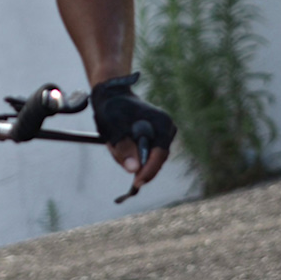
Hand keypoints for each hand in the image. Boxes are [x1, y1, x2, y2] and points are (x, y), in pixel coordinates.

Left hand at [91, 73, 175, 195]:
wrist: (113, 96)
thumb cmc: (113, 109)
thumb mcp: (113, 128)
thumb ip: (123, 149)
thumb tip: (134, 170)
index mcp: (162, 123)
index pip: (160, 154)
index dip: (149, 171)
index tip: (136, 183)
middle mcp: (167, 128)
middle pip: (157, 158)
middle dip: (139, 164)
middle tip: (120, 158)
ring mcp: (164, 133)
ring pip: (151, 158)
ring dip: (134, 158)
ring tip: (118, 144)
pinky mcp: (158, 137)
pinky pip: (148, 154)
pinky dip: (135, 154)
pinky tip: (122, 143)